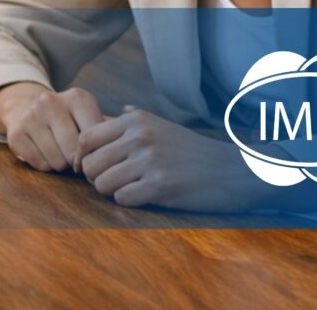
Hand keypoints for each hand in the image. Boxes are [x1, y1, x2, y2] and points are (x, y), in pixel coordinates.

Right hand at [0, 82, 106, 172]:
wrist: (24, 107)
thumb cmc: (67, 118)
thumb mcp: (88, 116)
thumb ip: (106, 132)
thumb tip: (120, 153)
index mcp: (77, 97)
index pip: (94, 138)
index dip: (96, 154)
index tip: (95, 156)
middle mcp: (52, 101)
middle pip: (74, 151)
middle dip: (77, 161)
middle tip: (75, 157)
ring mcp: (31, 116)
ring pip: (58, 161)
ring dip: (61, 164)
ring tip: (60, 152)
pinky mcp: (15, 134)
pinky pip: (40, 164)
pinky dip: (45, 165)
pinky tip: (44, 152)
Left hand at [76, 107, 260, 211]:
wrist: (233, 170)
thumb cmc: (193, 151)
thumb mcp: (162, 125)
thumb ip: (132, 122)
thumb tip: (109, 115)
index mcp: (136, 120)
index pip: (86, 138)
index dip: (83, 157)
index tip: (92, 168)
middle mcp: (140, 136)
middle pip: (91, 164)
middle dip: (96, 178)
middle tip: (114, 182)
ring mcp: (150, 161)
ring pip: (102, 184)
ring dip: (113, 192)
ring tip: (131, 188)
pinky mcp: (160, 185)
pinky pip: (122, 199)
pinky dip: (129, 202)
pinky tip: (146, 196)